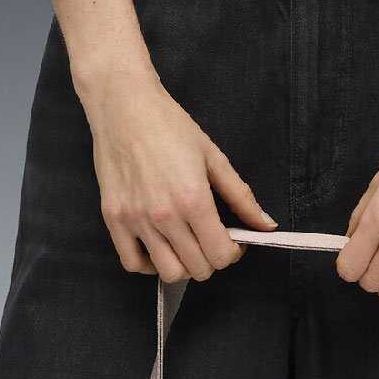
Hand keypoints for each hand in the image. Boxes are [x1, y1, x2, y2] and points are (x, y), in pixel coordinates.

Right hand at [79, 70, 275, 280]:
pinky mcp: (113, 219)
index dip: (233, 253)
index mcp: (194, 200)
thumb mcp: (213, 157)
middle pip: (198, 269)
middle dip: (212, 259)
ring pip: (169, 273)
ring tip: (186, 246)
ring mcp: (136, 220)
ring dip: (184, 266)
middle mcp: (164, 216)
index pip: (221, 254)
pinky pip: (132, 263)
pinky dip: (148, 264)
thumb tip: (266, 225)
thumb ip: (241, 196)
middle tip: (210, 240)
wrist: (123, 105)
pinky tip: (159, 248)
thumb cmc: (169, 126)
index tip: (232, 242)